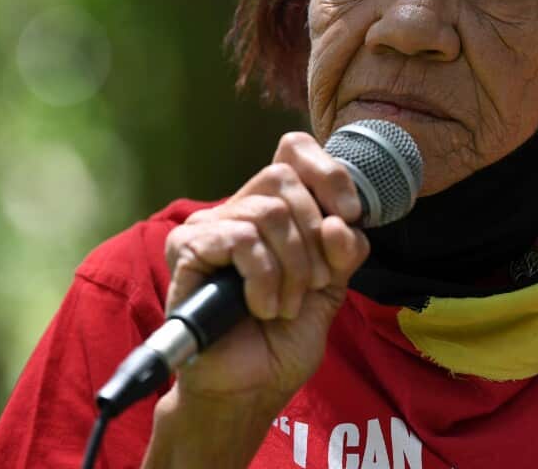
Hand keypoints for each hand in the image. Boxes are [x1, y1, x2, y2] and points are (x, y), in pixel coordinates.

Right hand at [144, 132, 368, 465]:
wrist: (248, 388)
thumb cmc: (281, 340)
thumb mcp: (331, 288)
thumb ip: (343, 250)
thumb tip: (341, 222)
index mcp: (274, 210)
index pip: (294, 150)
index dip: (328, 173)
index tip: (349, 216)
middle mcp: (238, 209)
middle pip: (284, 177)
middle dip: (313, 236)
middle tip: (315, 284)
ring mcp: (209, 226)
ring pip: (269, 212)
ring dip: (293, 267)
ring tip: (286, 306)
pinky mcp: (188, 249)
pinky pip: (241, 240)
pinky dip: (264, 279)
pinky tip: (262, 308)